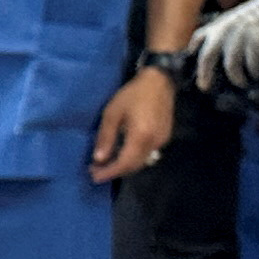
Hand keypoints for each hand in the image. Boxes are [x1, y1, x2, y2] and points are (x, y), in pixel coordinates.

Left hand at [91, 65, 175, 184]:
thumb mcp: (111, 114)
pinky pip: (147, 154)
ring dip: (124, 166)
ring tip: (105, 164)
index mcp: (141, 136)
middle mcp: (155, 142)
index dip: (109, 172)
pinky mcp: (164, 137)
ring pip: (141, 161)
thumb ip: (105, 138)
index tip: (94, 176)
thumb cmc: (132, 95)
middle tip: (96, 171)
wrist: (159, 82)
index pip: (125, 163)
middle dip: (115, 172)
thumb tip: (98, 159)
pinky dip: (132, 158)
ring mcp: (162, 141)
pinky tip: (120, 154)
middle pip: (134, 166)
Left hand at [193, 0, 258, 89]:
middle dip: (204, 74)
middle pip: (207, 56)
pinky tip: (257, 75)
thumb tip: (223, 52)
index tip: (190, 65)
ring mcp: (242, 34)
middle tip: (205, 86)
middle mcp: (226, 28)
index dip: (192, 52)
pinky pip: (252, 63)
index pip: (198, 37)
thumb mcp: (238, 17)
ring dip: (236, 78)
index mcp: (220, 22)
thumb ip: (228, 31)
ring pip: (231, 64)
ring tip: (241, 83)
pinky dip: (254, 72)